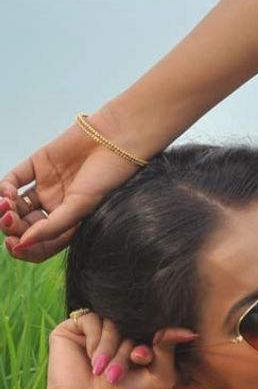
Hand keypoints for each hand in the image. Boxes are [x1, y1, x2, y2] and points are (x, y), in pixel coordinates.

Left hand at [0, 112, 141, 262]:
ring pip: (15, 205)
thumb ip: (52, 227)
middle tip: (7, 219)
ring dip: (4, 208)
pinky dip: (4, 188)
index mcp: (71, 223)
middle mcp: (57, 207)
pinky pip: (14, 180)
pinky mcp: (39, 165)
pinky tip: (6, 191)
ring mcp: (46, 186)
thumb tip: (21, 245)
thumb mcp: (81, 207)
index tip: (14, 244)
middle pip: (24, 226)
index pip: (41, 245)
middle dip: (11, 226)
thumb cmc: (108, 176)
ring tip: (4, 203)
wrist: (116, 139)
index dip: (24, 249)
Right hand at [44, 315, 195, 388]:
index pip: (150, 325)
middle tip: (119, 374)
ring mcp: (94, 330)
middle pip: (131, 325)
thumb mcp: (161, 375)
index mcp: (136, 340)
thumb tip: (189, 332)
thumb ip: (171, 349)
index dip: (149, 339)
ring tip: (106, 374)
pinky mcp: (72, 329)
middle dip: (128, 350)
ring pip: (112, 322)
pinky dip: (95, 340)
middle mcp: (116, 333)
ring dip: (112, 350)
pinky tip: (91, 362)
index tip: (142, 359)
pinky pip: (90, 318)